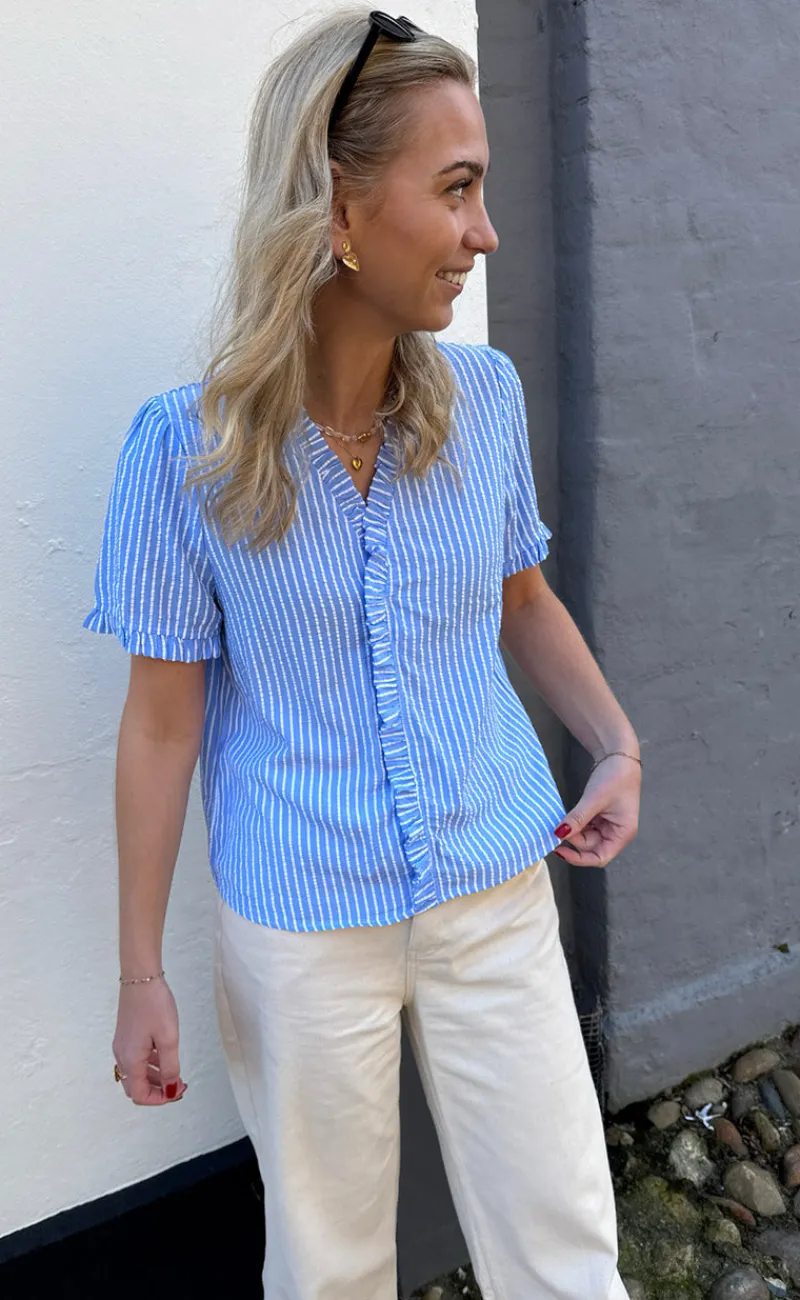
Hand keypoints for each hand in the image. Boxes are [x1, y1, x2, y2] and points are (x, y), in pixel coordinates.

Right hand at [113, 978, 187, 1105]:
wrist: (140, 977)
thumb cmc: (155, 1006)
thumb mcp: (168, 1039)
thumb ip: (170, 1067)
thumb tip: (170, 1090)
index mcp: (130, 1060)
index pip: (140, 1095)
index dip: (159, 1099)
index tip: (178, 1091)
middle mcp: (122, 1057)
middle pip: (136, 1087)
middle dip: (157, 1090)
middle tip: (178, 1084)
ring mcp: (123, 1046)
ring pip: (137, 1073)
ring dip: (156, 1078)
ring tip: (176, 1072)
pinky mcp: (126, 1036)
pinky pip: (137, 1059)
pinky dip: (151, 1064)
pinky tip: (165, 1056)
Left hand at [553, 753, 640, 866]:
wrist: (619, 753)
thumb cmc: (615, 777)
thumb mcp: (594, 799)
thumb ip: (577, 819)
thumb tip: (558, 834)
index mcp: (623, 833)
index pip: (600, 857)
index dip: (579, 858)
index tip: (560, 850)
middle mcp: (617, 832)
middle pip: (591, 847)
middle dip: (574, 840)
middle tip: (558, 827)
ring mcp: (608, 824)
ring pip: (586, 837)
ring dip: (573, 831)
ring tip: (561, 820)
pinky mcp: (600, 815)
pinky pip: (585, 826)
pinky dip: (575, 823)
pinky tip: (566, 817)